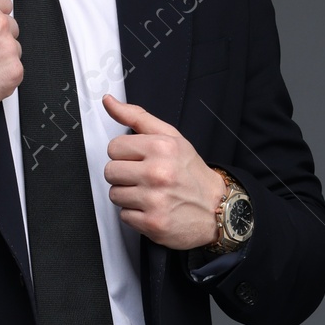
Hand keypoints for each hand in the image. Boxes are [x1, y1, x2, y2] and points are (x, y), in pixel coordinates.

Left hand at [101, 95, 223, 248]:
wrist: (216, 209)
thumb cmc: (191, 173)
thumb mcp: (170, 137)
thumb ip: (137, 117)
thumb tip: (108, 101)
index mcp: (161, 147)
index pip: (114, 147)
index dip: (125, 154)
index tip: (139, 160)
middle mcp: (158, 173)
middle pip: (110, 171)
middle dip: (124, 175)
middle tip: (144, 178)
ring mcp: (155, 200)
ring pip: (115, 195)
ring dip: (128, 196)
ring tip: (149, 194)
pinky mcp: (152, 223)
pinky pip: (124, 216)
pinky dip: (135, 215)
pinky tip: (152, 208)